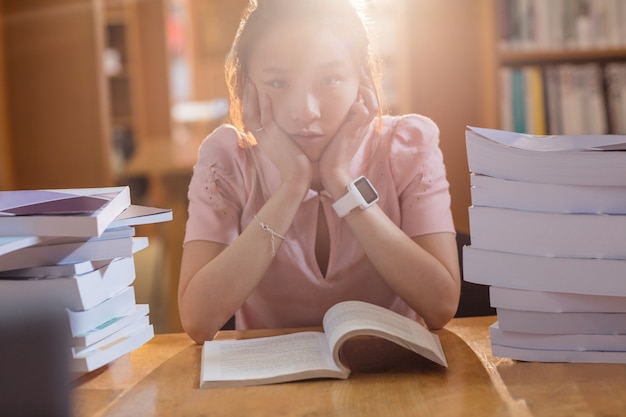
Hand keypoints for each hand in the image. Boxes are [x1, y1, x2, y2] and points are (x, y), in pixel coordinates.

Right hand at [242, 80, 312, 186]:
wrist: (296, 178)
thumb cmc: (295, 167)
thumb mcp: (285, 150)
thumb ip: (283, 140)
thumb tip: (288, 134)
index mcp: (263, 141)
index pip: (251, 120)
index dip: (249, 106)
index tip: (249, 93)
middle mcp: (261, 138)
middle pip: (247, 115)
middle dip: (246, 98)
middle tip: (246, 82)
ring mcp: (267, 138)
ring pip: (252, 115)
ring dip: (251, 98)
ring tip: (251, 83)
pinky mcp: (275, 138)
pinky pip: (266, 119)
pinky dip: (265, 107)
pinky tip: (266, 94)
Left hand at [319, 69, 378, 195]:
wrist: (332, 171)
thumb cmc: (329, 155)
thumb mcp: (333, 133)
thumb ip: (334, 122)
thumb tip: (323, 109)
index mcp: (358, 124)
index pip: (366, 100)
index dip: (363, 87)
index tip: (356, 74)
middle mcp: (362, 124)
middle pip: (373, 98)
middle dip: (367, 83)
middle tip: (360, 68)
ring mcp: (360, 127)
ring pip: (373, 102)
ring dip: (367, 89)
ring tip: (360, 77)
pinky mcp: (355, 130)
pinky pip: (365, 110)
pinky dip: (361, 102)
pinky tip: (353, 96)